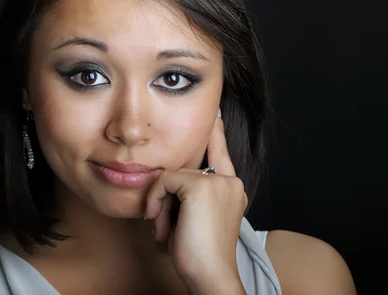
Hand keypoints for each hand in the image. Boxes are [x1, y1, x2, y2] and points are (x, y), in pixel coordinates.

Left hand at [144, 109, 247, 292]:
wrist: (210, 275)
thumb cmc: (199, 254)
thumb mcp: (196, 219)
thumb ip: (191, 195)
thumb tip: (165, 179)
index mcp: (232, 189)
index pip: (220, 152)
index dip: (216, 132)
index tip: (214, 112)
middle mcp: (229, 182)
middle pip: (183, 170)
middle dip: (166, 197)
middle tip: (165, 227)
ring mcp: (218, 182)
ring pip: (171, 177)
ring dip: (161, 205)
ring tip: (165, 231)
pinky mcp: (201, 186)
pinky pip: (164, 181)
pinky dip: (156, 202)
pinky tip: (160, 224)